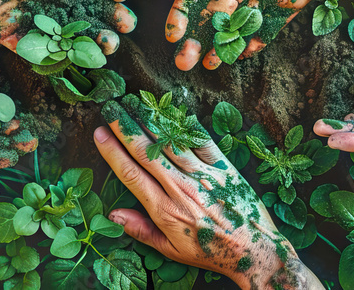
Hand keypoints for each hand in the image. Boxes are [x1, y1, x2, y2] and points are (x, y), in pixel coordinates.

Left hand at [0, 0, 135, 52]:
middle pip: (83, 11)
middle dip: (106, 20)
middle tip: (124, 27)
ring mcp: (29, 12)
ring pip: (63, 32)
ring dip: (86, 42)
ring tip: (107, 47)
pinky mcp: (7, 28)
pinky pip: (30, 45)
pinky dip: (49, 55)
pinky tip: (70, 59)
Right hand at [92, 101, 320, 288]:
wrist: (254, 251)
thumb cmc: (210, 252)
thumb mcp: (172, 251)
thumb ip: (142, 230)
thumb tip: (113, 215)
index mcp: (165, 210)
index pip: (131, 174)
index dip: (113, 151)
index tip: (100, 133)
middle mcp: (181, 188)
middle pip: (147, 152)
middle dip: (126, 127)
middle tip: (112, 107)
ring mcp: (204, 176)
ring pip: (171, 142)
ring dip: (150, 120)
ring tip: (135, 102)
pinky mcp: (224, 168)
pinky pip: (202, 141)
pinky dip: (187, 125)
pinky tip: (173, 111)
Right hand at [167, 0, 353, 69]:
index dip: (183, 12)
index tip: (173, 32)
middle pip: (213, 13)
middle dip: (198, 37)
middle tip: (186, 59)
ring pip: (238, 24)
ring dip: (224, 44)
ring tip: (211, 63)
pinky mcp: (288, 1)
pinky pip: (270, 26)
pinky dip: (257, 40)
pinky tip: (243, 53)